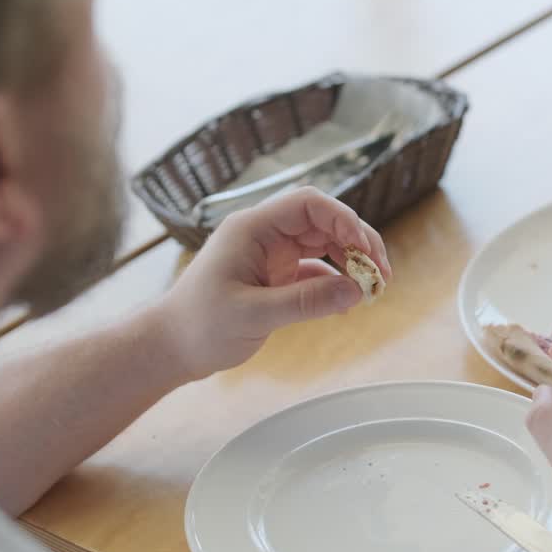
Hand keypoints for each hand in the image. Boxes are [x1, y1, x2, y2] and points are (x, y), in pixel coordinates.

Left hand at [154, 187, 391, 378]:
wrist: (171, 347)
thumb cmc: (200, 326)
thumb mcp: (254, 314)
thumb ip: (306, 302)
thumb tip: (357, 291)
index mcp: (253, 228)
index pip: (308, 203)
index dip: (343, 218)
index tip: (365, 249)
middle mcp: (265, 234)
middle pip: (324, 221)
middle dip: (357, 242)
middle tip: (381, 273)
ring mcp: (272, 254)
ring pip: (324, 243)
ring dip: (351, 261)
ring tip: (374, 287)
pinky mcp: (276, 275)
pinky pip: (316, 268)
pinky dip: (336, 281)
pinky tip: (350, 300)